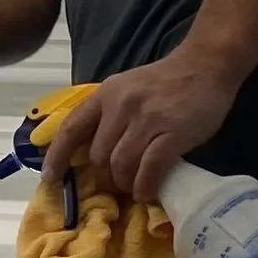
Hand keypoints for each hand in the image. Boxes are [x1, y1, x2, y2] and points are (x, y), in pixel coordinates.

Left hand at [40, 50, 238, 204]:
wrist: (207, 65)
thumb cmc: (166, 82)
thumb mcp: (128, 89)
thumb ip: (109, 115)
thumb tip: (93, 154)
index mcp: (105, 94)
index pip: (71, 128)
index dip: (57, 157)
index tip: (51, 179)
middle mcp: (121, 105)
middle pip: (98, 155)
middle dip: (104, 178)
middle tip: (116, 185)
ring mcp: (147, 119)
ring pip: (121, 165)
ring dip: (124, 184)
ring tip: (133, 189)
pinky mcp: (172, 133)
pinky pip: (148, 169)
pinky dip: (144, 186)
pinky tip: (147, 192)